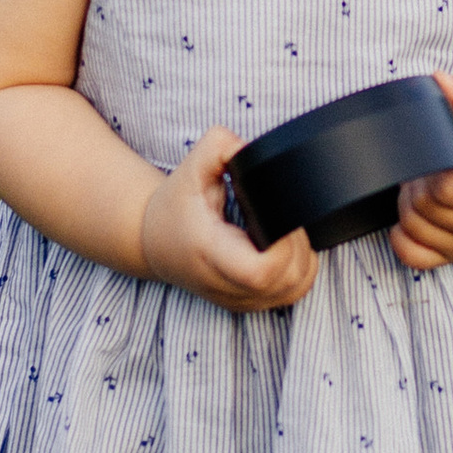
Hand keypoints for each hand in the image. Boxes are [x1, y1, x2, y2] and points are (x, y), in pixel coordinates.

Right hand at [138, 127, 317, 310]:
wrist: (152, 242)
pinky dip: (297, 274)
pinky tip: (283, 252)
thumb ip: (221, 146)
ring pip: (294, 290)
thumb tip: (251, 148)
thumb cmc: (173, 206)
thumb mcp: (191, 167)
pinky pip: (290, 296)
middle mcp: (224, 284)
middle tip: (283, 220)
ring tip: (281, 234)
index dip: (284, 245)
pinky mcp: (247, 306)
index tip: (277, 220)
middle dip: (297, 245)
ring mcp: (237, 301)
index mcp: (211, 252)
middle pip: (287, 279)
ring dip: (300, 260)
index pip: (262, 270)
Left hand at [388, 71, 452, 271]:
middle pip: (423, 210)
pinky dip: (404, 237)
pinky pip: (414, 257)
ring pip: (414, 232)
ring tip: (425, 186)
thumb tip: (440, 78)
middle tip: (424, 169)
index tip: (437, 159)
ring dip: (409, 207)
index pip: (442, 191)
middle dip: (416, 186)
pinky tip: (415, 215)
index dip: (431, 173)